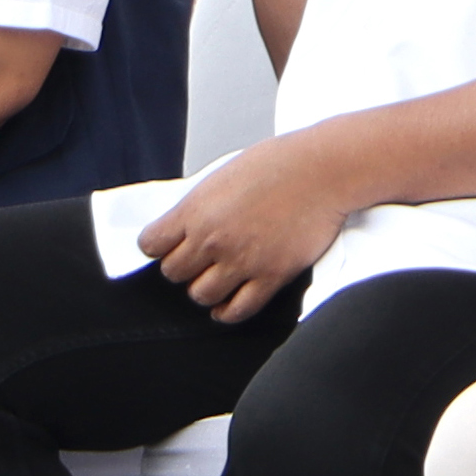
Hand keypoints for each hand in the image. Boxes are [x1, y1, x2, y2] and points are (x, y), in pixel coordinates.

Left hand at [136, 132, 355, 321]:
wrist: (324, 170)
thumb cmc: (281, 163)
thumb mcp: (223, 175)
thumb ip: (200, 206)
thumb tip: (187, 226)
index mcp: (196, 210)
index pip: (151, 244)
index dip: (158, 247)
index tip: (167, 247)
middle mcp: (213, 239)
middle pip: (173, 272)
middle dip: (183, 267)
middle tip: (198, 261)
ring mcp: (242, 260)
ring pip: (200, 295)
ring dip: (205, 289)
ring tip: (216, 279)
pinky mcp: (271, 276)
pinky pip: (237, 310)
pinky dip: (227, 311)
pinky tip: (227, 304)